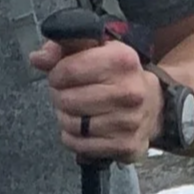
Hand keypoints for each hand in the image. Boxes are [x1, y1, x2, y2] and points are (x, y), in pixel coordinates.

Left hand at [28, 37, 157, 162]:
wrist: (155, 105)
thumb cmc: (118, 75)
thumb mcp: (96, 51)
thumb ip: (64, 48)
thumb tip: (37, 58)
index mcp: (122, 60)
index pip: (68, 70)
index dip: (56, 74)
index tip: (59, 76)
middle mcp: (130, 91)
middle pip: (67, 99)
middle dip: (59, 97)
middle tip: (67, 94)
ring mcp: (129, 121)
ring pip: (71, 124)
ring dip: (65, 118)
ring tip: (76, 110)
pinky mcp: (126, 145)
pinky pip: (79, 145)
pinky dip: (73, 138)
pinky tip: (82, 128)